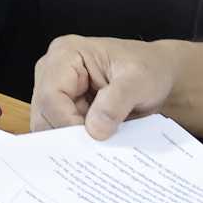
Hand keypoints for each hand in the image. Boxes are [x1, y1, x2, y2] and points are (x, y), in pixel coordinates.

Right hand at [29, 35, 179, 138]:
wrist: (159, 75)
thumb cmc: (149, 69)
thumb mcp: (139, 80)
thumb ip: (117, 102)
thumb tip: (95, 129)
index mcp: (66, 53)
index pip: (50, 95)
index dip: (66, 122)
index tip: (92, 139)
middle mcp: (52, 71)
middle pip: (43, 113)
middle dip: (67, 134)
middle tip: (95, 149)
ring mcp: (55, 90)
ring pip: (48, 127)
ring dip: (72, 140)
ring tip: (99, 146)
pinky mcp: (62, 108)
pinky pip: (59, 132)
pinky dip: (76, 143)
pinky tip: (95, 146)